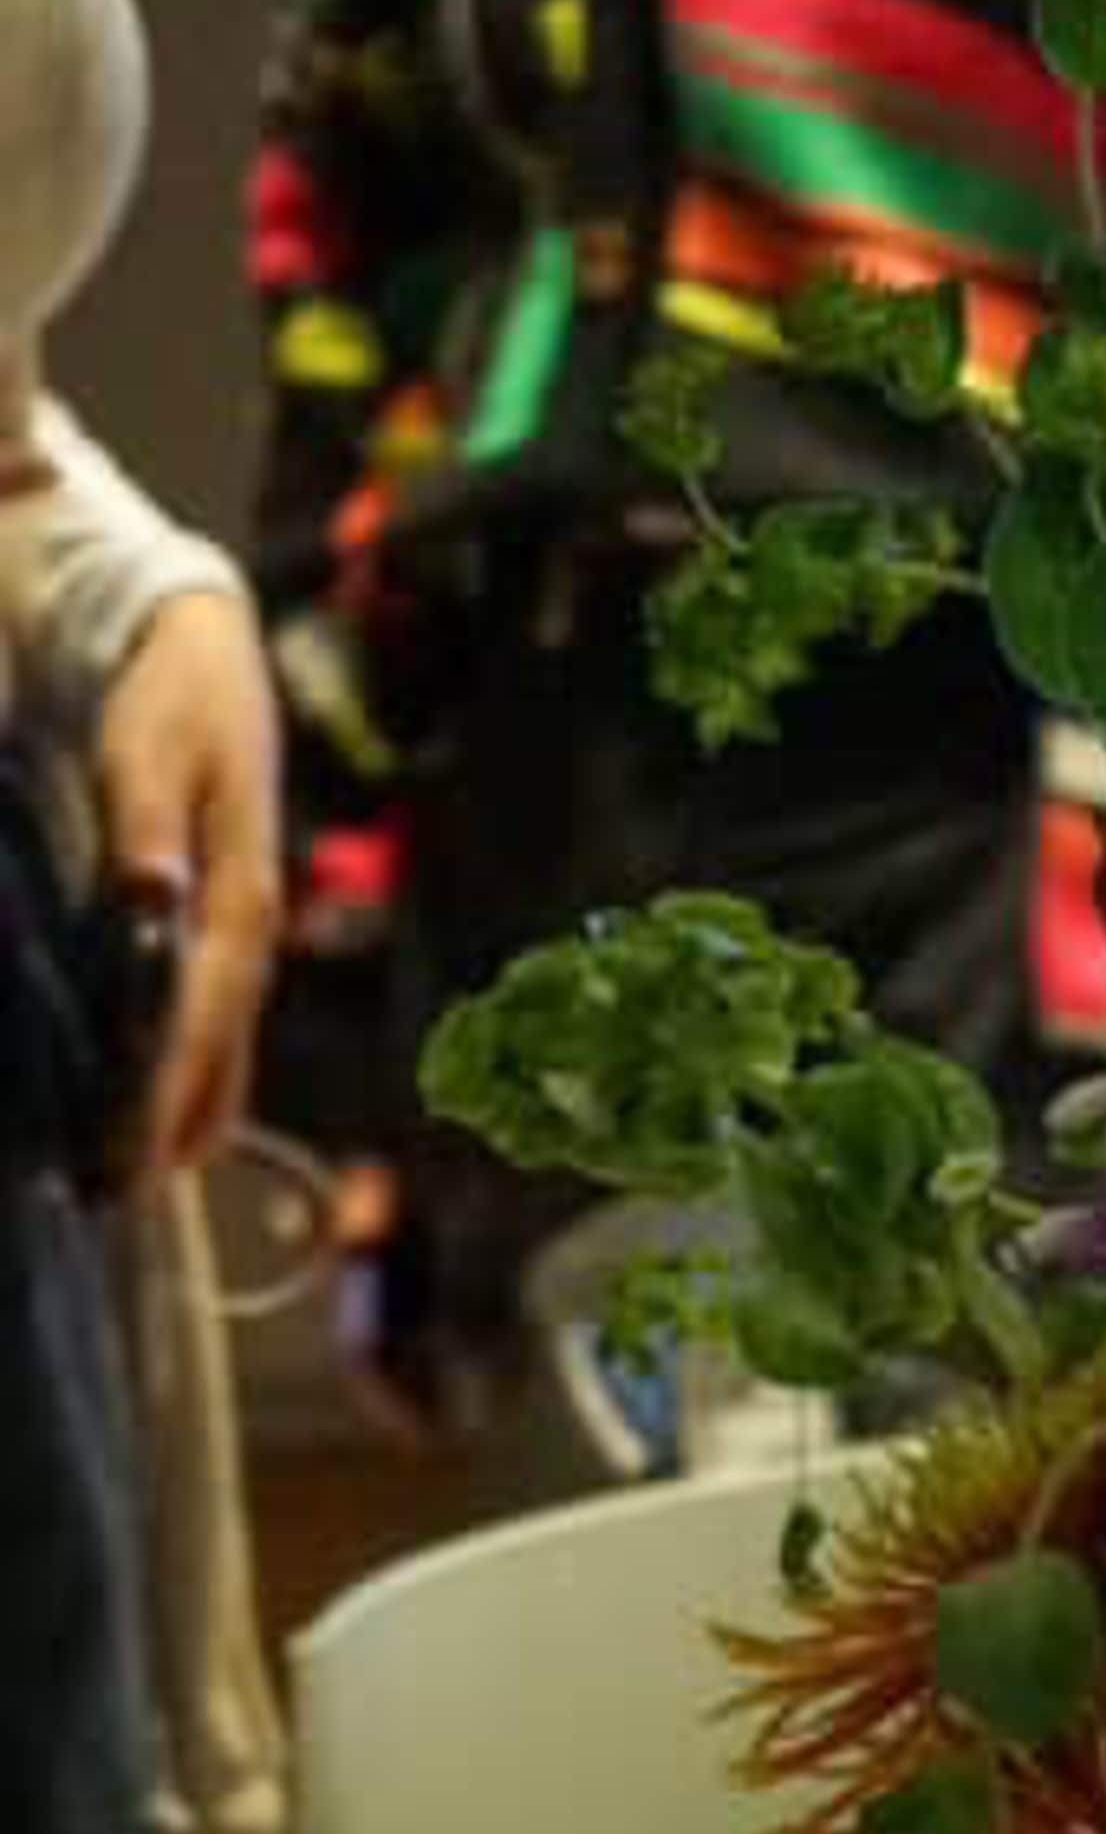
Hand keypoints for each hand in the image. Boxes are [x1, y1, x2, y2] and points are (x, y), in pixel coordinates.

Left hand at [92, 581, 281, 1174]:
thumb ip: (148, 821)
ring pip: (224, 1041)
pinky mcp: (226, 919)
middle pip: (222, 1049)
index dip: (171, 1089)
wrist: (200, 640)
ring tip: (149, 1172)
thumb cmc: (171, 686)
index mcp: (240, 893)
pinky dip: (198, 1066)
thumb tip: (152, 896)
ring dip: (189, 1107)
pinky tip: (174, 1097)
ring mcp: (243, 927)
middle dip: (177, 1124)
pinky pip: (216, 1013)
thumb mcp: (153, 740)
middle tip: (126, 1193)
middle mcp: (250, 925)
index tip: (136, 1153)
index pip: (202, 1015)